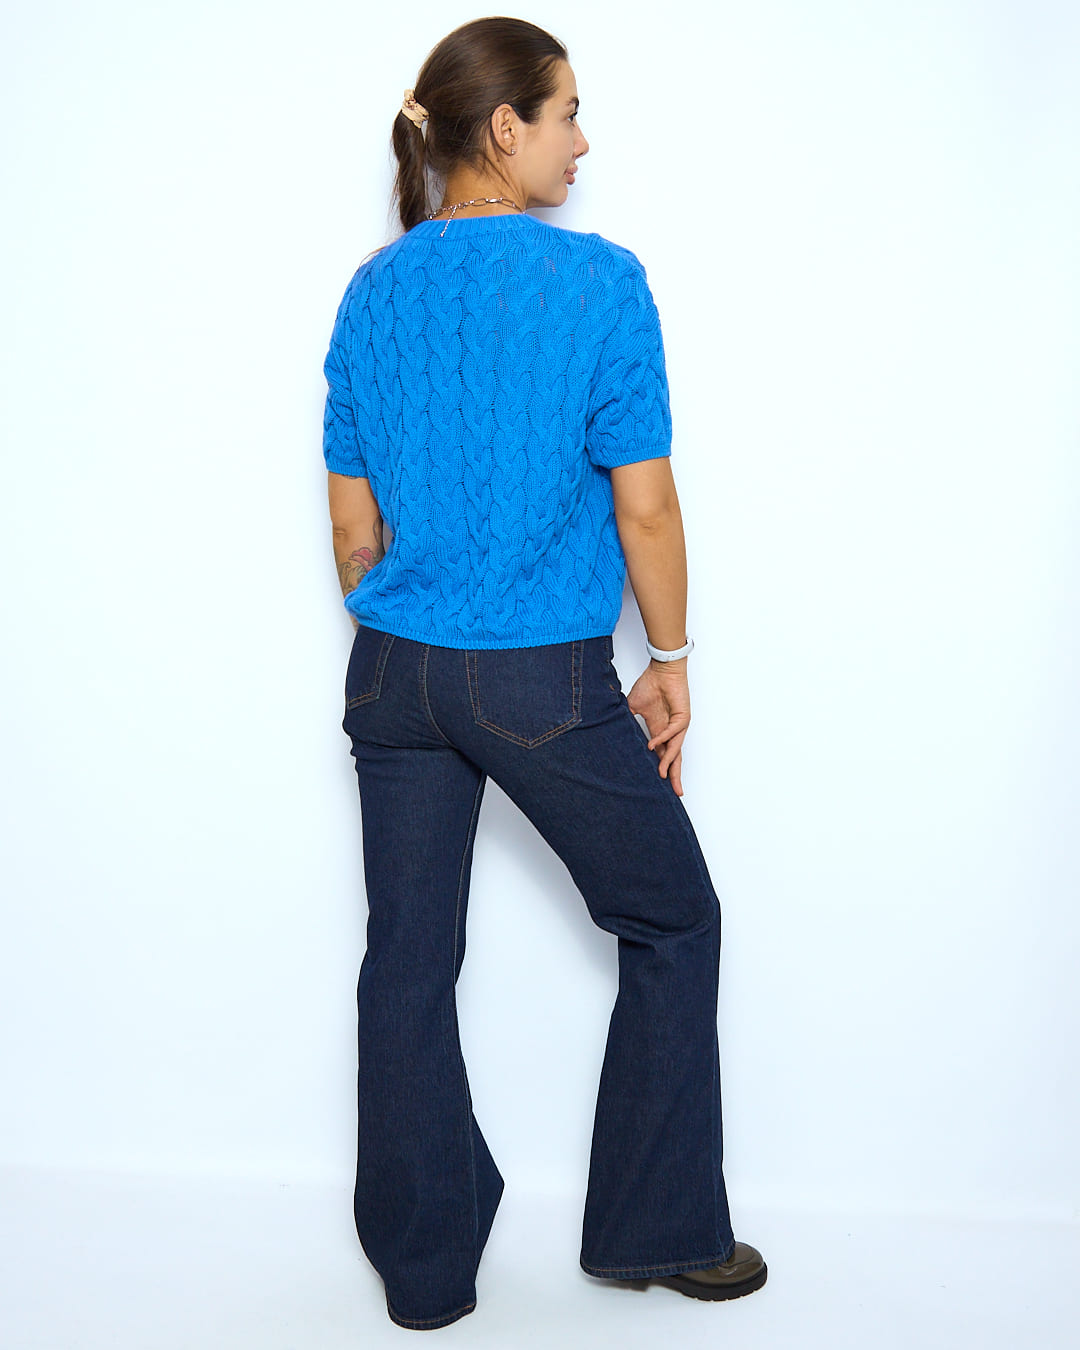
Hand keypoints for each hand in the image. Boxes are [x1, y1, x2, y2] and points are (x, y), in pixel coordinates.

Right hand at [626, 660, 689, 795]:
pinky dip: (663, 740)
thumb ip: (626, 721)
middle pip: (674, 757)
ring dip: (669, 762)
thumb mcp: (632, 707)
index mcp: (659, 730)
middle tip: (676, 792)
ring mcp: (678, 725)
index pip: (663, 754)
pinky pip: (673, 732)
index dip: (662, 769)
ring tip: (662, 775)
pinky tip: (653, 746)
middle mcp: (670, 731)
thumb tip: (612, 731)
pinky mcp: (683, 717)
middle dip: (674, 775)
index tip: (660, 784)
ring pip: (676, 749)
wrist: (661, 670)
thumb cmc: (650, 685)